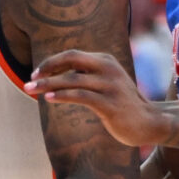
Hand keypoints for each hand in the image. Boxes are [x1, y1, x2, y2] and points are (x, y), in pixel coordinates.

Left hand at [25, 50, 167, 146]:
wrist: (148, 123)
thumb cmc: (122, 105)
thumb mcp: (105, 84)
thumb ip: (86, 77)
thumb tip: (58, 77)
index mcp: (105, 61)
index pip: (72, 55)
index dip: (52, 62)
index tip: (36, 73)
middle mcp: (108, 68)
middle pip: (71, 59)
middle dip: (47, 68)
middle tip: (29, 81)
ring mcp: (110, 86)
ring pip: (72, 80)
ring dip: (48, 84)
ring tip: (31, 90)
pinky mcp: (110, 104)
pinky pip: (81, 96)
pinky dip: (62, 96)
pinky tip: (48, 99)